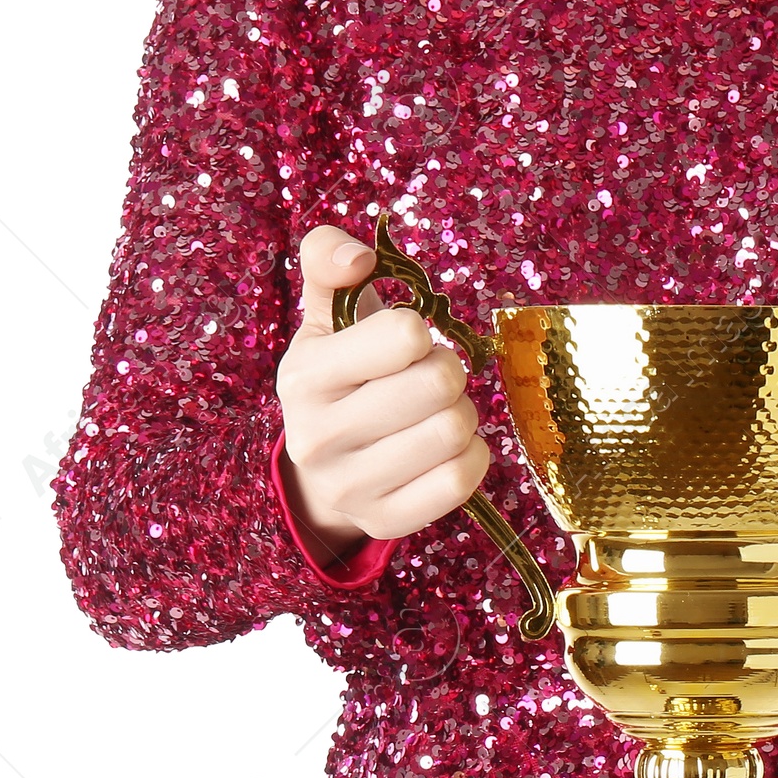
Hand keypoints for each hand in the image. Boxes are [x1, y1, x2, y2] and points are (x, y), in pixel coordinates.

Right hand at [273, 226, 491, 563]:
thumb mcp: (324, 316)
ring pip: (454, 432)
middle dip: (449, 373)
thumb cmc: (338, 377)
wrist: (321, 469)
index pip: (404, 335)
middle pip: (440, 384)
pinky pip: (461, 481)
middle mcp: (318, 437)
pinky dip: (472, 457)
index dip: (420, 333)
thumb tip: (360, 257)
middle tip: (432, 381)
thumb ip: (329, 260)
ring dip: (462, 415)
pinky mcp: (385, 521)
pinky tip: (447, 450)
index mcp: (305, 376)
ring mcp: (350, 487)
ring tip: (436, 413)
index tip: (405, 345)